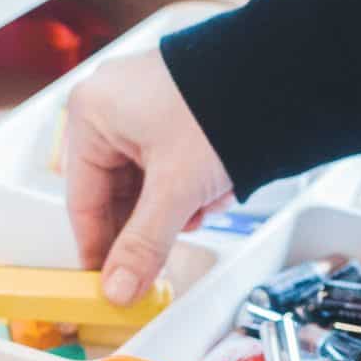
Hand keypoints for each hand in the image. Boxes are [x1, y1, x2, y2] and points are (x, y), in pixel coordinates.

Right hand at [64, 47, 235, 303]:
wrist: (279, 73)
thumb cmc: (220, 103)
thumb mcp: (176, 188)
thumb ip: (145, 244)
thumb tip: (119, 287)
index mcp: (90, 114)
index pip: (82, 201)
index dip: (98, 249)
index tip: (109, 283)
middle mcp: (110, 106)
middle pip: (118, 194)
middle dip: (155, 221)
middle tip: (169, 247)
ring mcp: (142, 106)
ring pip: (149, 183)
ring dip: (179, 205)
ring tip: (205, 201)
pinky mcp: (174, 111)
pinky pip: (170, 165)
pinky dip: (192, 185)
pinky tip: (215, 187)